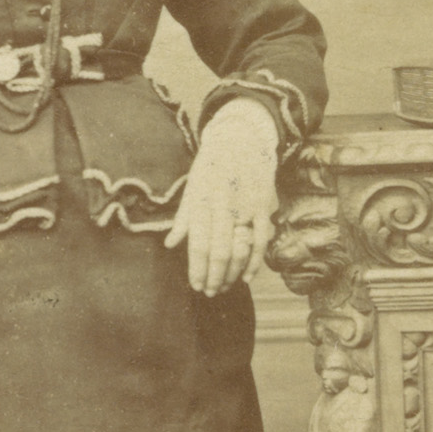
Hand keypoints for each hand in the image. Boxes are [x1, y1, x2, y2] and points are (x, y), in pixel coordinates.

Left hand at [164, 98, 278, 296]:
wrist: (241, 138)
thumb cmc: (211, 166)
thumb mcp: (191, 187)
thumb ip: (183, 218)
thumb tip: (170, 244)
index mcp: (200, 203)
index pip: (197, 245)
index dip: (197, 270)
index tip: (196, 286)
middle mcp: (221, 206)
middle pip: (218, 253)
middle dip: (214, 277)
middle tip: (210, 292)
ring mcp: (244, 206)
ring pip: (240, 250)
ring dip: (233, 273)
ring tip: (225, 286)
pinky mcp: (262, 206)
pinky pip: (261, 240)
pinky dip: (255, 261)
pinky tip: (248, 276)